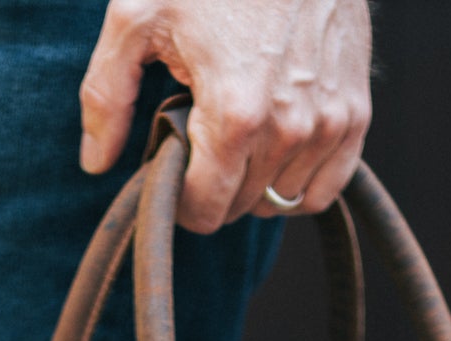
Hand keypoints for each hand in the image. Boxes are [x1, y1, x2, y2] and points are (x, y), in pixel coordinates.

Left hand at [78, 0, 371, 232]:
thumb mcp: (137, 15)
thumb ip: (107, 94)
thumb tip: (96, 161)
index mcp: (235, 115)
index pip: (205, 210)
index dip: (180, 199)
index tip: (172, 168)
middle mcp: (288, 129)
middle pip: (240, 207)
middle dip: (214, 182)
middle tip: (202, 132)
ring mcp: (328, 123)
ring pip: (279, 200)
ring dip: (254, 182)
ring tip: (238, 129)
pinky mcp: (354, 112)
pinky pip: (324, 189)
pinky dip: (298, 182)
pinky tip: (275, 151)